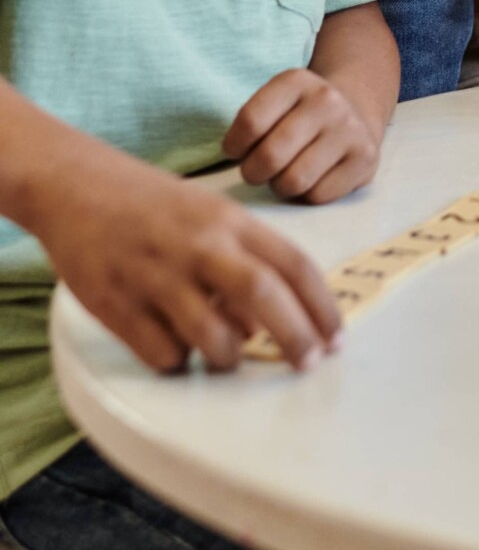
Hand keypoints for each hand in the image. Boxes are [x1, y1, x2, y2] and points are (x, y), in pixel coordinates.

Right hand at [32, 132, 342, 374]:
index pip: (292, 263)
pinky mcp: (117, 303)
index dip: (321, 306)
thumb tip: (268, 321)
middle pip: (264, 297)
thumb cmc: (151, 204)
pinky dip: (179, 362)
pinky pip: (164, 353)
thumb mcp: (208, 212)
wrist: (74, 185)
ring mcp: (157, 274)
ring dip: (230, 358)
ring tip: (227, 357)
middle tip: (307, 364)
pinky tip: (176, 348)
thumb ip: (242, 255)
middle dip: (295, 337)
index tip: (334, 339)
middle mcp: (198, 244)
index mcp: (227, 219)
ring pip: (214, 336)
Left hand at [224, 69, 382, 203]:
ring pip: (293, 181)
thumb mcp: (274, 102)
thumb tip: (232, 155)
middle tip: (256, 171)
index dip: (234, 146)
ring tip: (284, 173)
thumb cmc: (298, 115)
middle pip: (270, 156)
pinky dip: (307, 194)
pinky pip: (318, 195)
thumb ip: (250, 123)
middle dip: (253, 172)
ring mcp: (349, 129)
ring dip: (280, 185)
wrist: (354, 111)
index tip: (236, 151)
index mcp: (296, 81)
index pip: (250, 122)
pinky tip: (312, 178)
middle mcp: (326, 100)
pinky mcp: (365, 158)